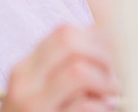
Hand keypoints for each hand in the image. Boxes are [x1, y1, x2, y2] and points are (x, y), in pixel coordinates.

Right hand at [0, 25, 118, 111]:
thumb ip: (63, 72)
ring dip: (104, 82)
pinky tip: (104, 111)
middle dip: (102, 57)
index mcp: (25, 69)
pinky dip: (101, 107)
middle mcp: (24, 82)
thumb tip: (101, 41)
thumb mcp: (40, 95)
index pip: (64, 33)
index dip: (96, 41)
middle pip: (70, 43)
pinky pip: (85, 106)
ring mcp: (33, 104)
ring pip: (78, 71)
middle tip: (112, 79)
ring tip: (111, 97)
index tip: (110, 60)